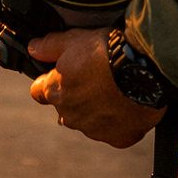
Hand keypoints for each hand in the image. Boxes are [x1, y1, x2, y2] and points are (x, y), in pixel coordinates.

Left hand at [28, 27, 164, 147]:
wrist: (143, 69)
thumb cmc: (106, 52)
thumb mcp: (74, 39)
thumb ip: (49, 46)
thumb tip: (33, 48)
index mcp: (56, 92)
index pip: (39, 92)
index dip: (50, 80)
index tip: (63, 73)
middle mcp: (71, 116)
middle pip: (66, 108)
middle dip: (76, 96)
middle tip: (95, 78)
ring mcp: (95, 130)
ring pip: (89, 121)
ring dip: (96, 110)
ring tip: (115, 90)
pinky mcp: (118, 138)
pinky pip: (114, 132)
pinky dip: (118, 121)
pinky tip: (128, 104)